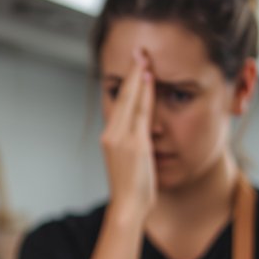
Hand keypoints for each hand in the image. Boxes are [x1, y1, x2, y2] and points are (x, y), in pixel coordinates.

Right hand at [100, 49, 156, 221]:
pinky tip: (148, 77)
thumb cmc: (131, 190)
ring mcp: (121, 138)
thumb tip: (142, 134)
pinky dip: (144, 92)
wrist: (127, 206)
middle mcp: (112, 134)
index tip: (134, 65)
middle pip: (122, 97)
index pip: (119, 104)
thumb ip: (133, 144)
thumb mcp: (129, 162)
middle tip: (138, 51)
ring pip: (130, 100)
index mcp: (110, 138)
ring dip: (138, 76)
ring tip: (144, 57)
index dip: (127, 83)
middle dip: (131, 72)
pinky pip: (140, 111)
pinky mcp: (133, 143)